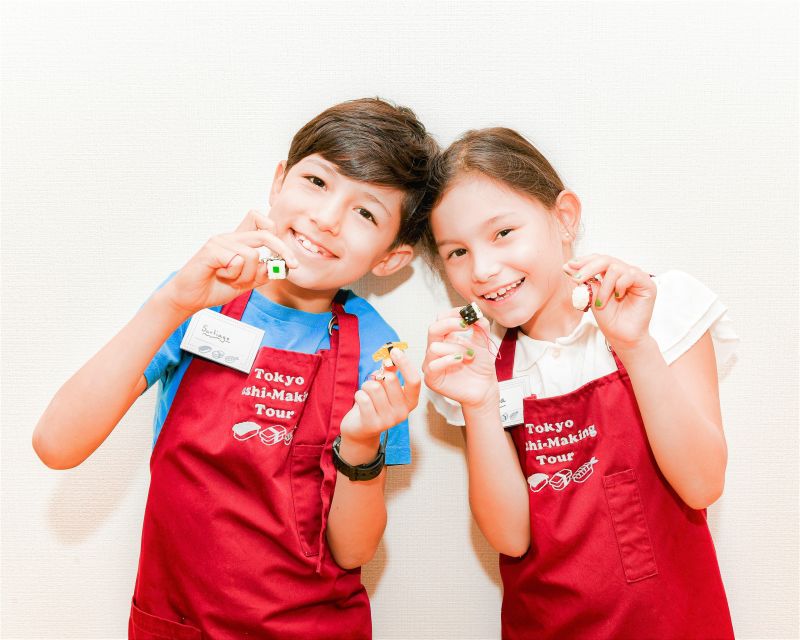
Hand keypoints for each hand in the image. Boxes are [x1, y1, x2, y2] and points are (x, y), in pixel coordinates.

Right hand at [159, 210, 298, 315]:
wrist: (189, 298)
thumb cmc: (215, 287)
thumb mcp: (245, 283)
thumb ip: (262, 274)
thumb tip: (279, 266)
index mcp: (238, 241)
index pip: (258, 218)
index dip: (273, 229)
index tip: (283, 250)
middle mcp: (230, 237)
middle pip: (265, 232)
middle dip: (283, 250)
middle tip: (293, 264)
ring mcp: (220, 241)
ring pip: (253, 254)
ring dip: (247, 275)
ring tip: (231, 279)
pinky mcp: (211, 250)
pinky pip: (237, 260)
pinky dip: (233, 274)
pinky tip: (220, 276)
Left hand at [339, 348, 420, 447]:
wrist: (360, 430)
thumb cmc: (374, 405)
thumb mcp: (385, 388)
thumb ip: (390, 372)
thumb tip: (391, 354)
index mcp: (410, 402)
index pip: (414, 380)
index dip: (405, 364)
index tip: (395, 351)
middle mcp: (403, 412)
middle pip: (390, 380)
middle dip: (377, 378)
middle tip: (373, 386)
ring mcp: (388, 420)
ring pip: (374, 387)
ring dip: (366, 387)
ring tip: (366, 396)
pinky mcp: (372, 424)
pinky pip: (363, 398)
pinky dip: (358, 395)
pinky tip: (361, 403)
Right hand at [422, 310, 498, 409]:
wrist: (485, 388)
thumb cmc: (481, 367)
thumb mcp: (484, 343)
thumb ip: (481, 327)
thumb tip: (476, 314)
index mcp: (446, 338)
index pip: (441, 319)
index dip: (453, 313)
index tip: (469, 314)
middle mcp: (436, 348)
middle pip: (433, 328)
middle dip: (450, 324)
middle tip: (466, 326)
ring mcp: (432, 363)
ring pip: (434, 347)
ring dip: (456, 348)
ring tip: (470, 355)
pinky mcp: (432, 378)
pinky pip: (432, 365)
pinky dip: (447, 360)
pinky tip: (460, 360)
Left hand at [564, 254, 656, 350]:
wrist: (621, 336)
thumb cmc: (609, 318)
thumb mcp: (592, 296)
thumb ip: (583, 280)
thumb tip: (567, 266)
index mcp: (611, 274)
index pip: (598, 259)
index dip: (584, 261)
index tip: (569, 266)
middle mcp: (624, 272)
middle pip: (606, 259)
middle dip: (589, 268)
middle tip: (578, 279)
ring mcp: (636, 277)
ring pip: (616, 268)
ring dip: (604, 287)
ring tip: (600, 303)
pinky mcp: (647, 284)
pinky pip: (630, 275)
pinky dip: (619, 286)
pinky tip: (618, 297)